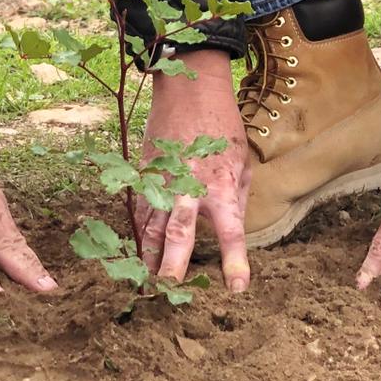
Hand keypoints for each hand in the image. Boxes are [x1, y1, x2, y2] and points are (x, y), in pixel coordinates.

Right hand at [134, 50, 250, 292]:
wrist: (189, 90)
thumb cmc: (222, 124)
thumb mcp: (242, 160)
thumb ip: (237, 197)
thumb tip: (232, 228)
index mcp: (221, 185)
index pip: (231, 232)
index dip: (234, 262)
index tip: (237, 289)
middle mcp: (190, 187)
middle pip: (179, 232)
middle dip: (173, 264)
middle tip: (168, 290)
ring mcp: (164, 180)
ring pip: (152, 224)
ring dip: (149, 254)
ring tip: (146, 283)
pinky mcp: (146, 174)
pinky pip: (141, 209)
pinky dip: (140, 232)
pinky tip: (138, 251)